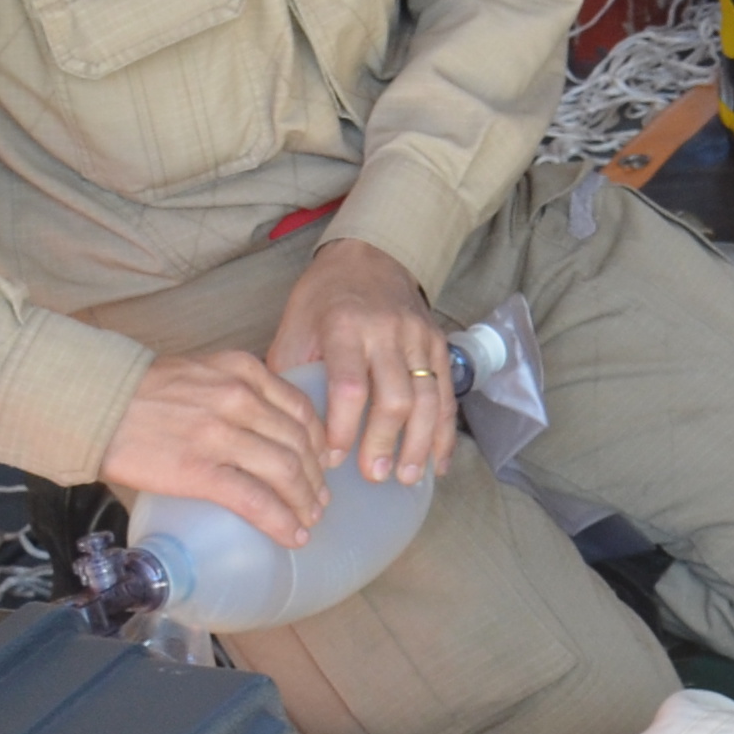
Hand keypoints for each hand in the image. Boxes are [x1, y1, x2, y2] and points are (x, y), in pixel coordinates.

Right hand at [100, 347, 331, 549]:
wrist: (93, 403)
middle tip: (318, 500)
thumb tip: (256, 428)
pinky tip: (292, 534)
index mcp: (243, 371)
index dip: (319, 442)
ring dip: (304, 502)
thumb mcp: (200, 371)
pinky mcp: (199, 470)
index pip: (301, 408)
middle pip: (299, 442)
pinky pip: (254, 500)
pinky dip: (280, 520)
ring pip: (285, 471)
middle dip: (315, 477)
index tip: (322, 463)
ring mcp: (221, 435)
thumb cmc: (140, 392)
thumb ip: (233, 390)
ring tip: (308, 520)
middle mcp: (240, 398)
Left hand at [267, 233, 455, 487]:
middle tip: (374, 477)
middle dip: (385, 442)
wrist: (368, 256)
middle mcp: (387, 331)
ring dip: (419, 442)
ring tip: (407, 478)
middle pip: (395, 397)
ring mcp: (418, 337)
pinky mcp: (438, 344)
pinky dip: (445, 431)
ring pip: (428, 397)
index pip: (349, 386)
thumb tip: (286, 434)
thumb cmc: (322, 299)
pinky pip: (447, 393)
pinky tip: (438, 461)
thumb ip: (291, 377)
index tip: (332, 460)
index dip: (343, 428)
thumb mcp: (294, 328)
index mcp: (344, 326)